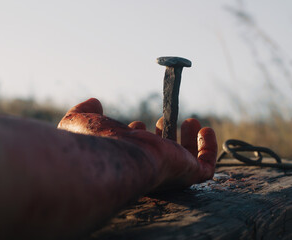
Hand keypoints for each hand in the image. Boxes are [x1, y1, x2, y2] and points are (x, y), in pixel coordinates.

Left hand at [58, 98, 216, 188]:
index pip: (137, 152)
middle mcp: (148, 169)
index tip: (135, 123)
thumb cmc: (93, 144)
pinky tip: (206, 130)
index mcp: (125, 162)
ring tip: (192, 121)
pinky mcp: (186, 172)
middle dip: (165, 135)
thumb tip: (94, 102)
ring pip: (186, 161)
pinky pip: (207, 168)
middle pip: (163, 156)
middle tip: (164, 119)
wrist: (112, 160)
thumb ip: (84, 112)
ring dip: (190, 140)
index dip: (138, 136)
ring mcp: (169, 173)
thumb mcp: (81, 123)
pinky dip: (210, 150)